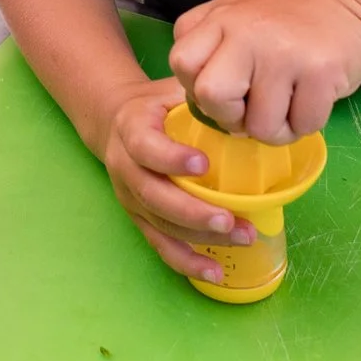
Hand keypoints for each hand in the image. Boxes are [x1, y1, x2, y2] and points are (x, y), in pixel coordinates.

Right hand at [100, 80, 251, 284]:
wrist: (116, 122)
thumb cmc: (157, 104)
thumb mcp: (171, 88)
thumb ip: (200, 93)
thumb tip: (244, 104)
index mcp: (131, 129)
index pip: (144, 146)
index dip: (170, 158)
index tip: (203, 164)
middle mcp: (125, 167)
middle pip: (153, 195)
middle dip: (193, 211)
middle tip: (230, 219)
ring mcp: (130, 198)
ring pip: (160, 225)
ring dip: (200, 238)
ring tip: (241, 238)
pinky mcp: (139, 218)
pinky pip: (161, 246)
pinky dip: (187, 262)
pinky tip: (215, 272)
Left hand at [168, 0, 360, 144]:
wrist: (349, 7)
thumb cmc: (285, 23)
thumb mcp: (235, 14)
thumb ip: (207, 45)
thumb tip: (199, 98)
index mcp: (221, 17)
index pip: (181, 63)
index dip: (197, 89)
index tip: (224, 88)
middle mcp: (247, 30)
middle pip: (211, 96)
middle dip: (230, 117)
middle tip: (253, 107)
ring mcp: (284, 51)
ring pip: (260, 125)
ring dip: (274, 129)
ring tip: (287, 104)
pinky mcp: (320, 71)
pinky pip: (301, 126)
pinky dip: (305, 124)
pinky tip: (311, 99)